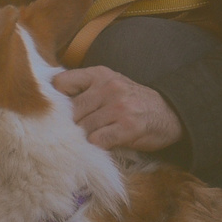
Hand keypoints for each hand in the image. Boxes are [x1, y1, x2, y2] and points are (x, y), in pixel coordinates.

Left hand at [52, 67, 183, 153]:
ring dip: (83, 138)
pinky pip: (98, 140)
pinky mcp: (128, 127)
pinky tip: (101, 145)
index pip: (62, 82)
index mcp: (100, 74)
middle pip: (71, 110)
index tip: (56, 113)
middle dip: (69, 126)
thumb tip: (52, 104)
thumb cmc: (132, 101)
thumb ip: (85, 89)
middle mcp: (109, 87)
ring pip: (83, 127)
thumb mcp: (110, 84)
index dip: (56, 100)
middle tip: (70, 135)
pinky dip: (96, 146)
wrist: (169, 113)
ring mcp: (119, 107)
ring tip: (88, 141)